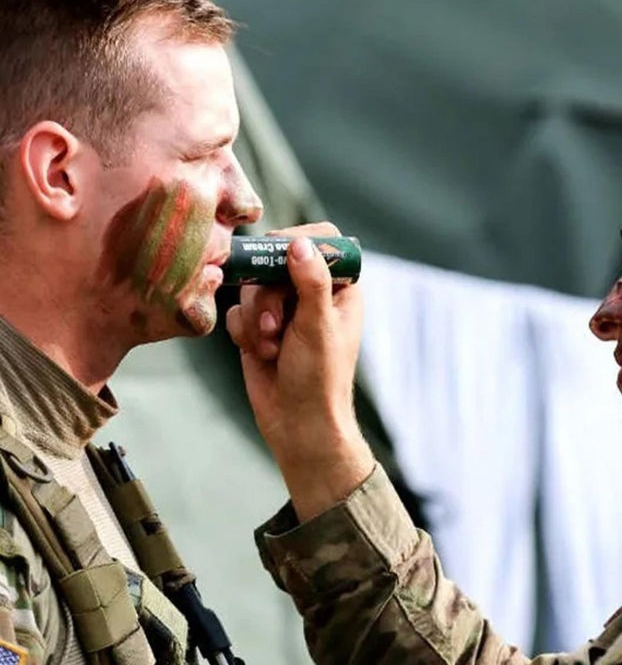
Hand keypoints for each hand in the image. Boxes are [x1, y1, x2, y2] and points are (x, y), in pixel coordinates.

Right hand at [226, 222, 373, 520]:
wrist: (297, 425)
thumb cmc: (319, 380)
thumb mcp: (318, 328)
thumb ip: (310, 283)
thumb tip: (299, 244)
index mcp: (341, 288)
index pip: (322, 239)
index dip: (297, 242)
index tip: (279, 259)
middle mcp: (312, 293)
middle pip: (276, 260)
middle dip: (268, 296)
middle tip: (276, 327)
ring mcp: (284, 309)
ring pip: (252, 286)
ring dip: (256, 319)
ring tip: (271, 349)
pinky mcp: (258, 327)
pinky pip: (238, 310)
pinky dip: (244, 332)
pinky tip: (260, 354)